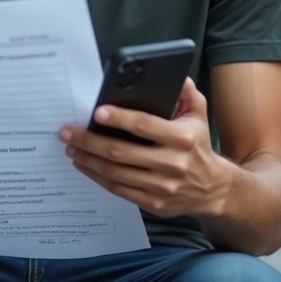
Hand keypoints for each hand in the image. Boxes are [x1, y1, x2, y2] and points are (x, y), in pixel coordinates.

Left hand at [58, 78, 229, 218]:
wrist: (213, 188)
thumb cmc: (197, 145)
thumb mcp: (199, 116)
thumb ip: (187, 94)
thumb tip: (176, 77)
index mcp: (182, 138)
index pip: (144, 125)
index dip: (119, 118)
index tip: (97, 112)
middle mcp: (172, 164)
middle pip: (121, 152)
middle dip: (89, 141)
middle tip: (67, 132)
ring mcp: (162, 187)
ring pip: (115, 172)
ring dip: (88, 159)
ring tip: (71, 147)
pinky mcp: (153, 204)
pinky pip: (118, 189)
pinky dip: (97, 176)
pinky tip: (84, 164)